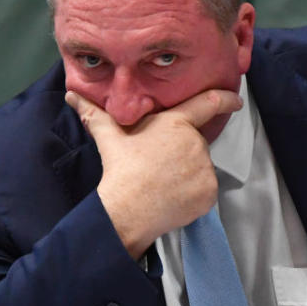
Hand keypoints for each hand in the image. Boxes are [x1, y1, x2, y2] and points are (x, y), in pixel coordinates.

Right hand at [65, 89, 242, 258]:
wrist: (129, 208)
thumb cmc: (121, 169)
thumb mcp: (108, 136)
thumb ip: (93, 113)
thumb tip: (71, 97)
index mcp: (177, 123)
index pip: (208, 104)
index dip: (225, 98)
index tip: (235, 99)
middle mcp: (196, 143)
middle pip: (196, 144)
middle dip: (183, 152)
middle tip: (160, 166)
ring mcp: (205, 169)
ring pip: (200, 168)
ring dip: (187, 174)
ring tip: (163, 183)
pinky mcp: (209, 193)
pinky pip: (205, 190)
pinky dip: (193, 194)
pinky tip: (173, 197)